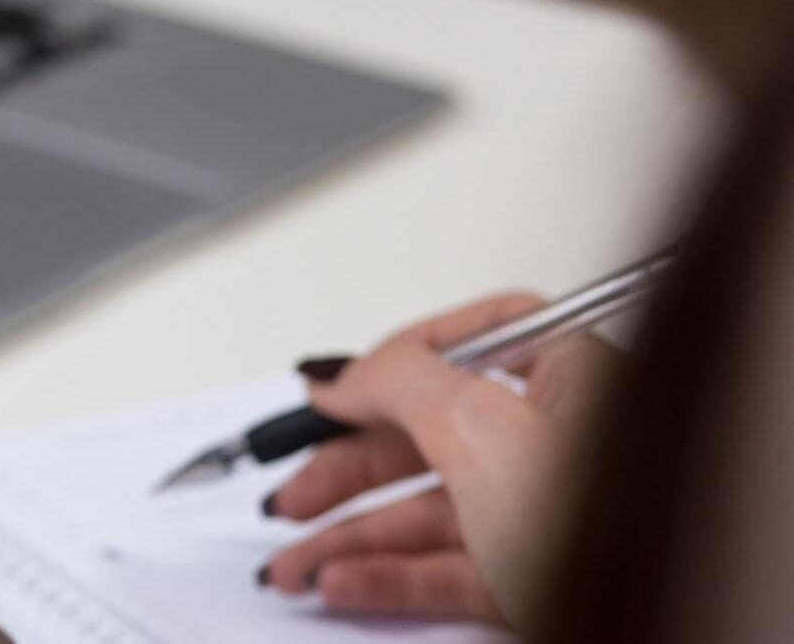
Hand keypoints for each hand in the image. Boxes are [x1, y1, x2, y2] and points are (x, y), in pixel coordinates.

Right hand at [259, 294, 618, 624]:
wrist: (668, 626)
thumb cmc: (615, 523)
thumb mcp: (482, 426)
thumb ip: (401, 382)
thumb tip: (345, 371)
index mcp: (571, 376)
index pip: (467, 343)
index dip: (390, 365)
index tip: (329, 395)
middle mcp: (560, 441)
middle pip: (427, 438)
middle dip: (345, 473)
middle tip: (291, 492)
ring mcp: (546, 516)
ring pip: (426, 514)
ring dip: (348, 538)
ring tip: (293, 562)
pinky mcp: (535, 580)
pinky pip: (444, 569)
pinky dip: (385, 576)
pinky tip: (343, 582)